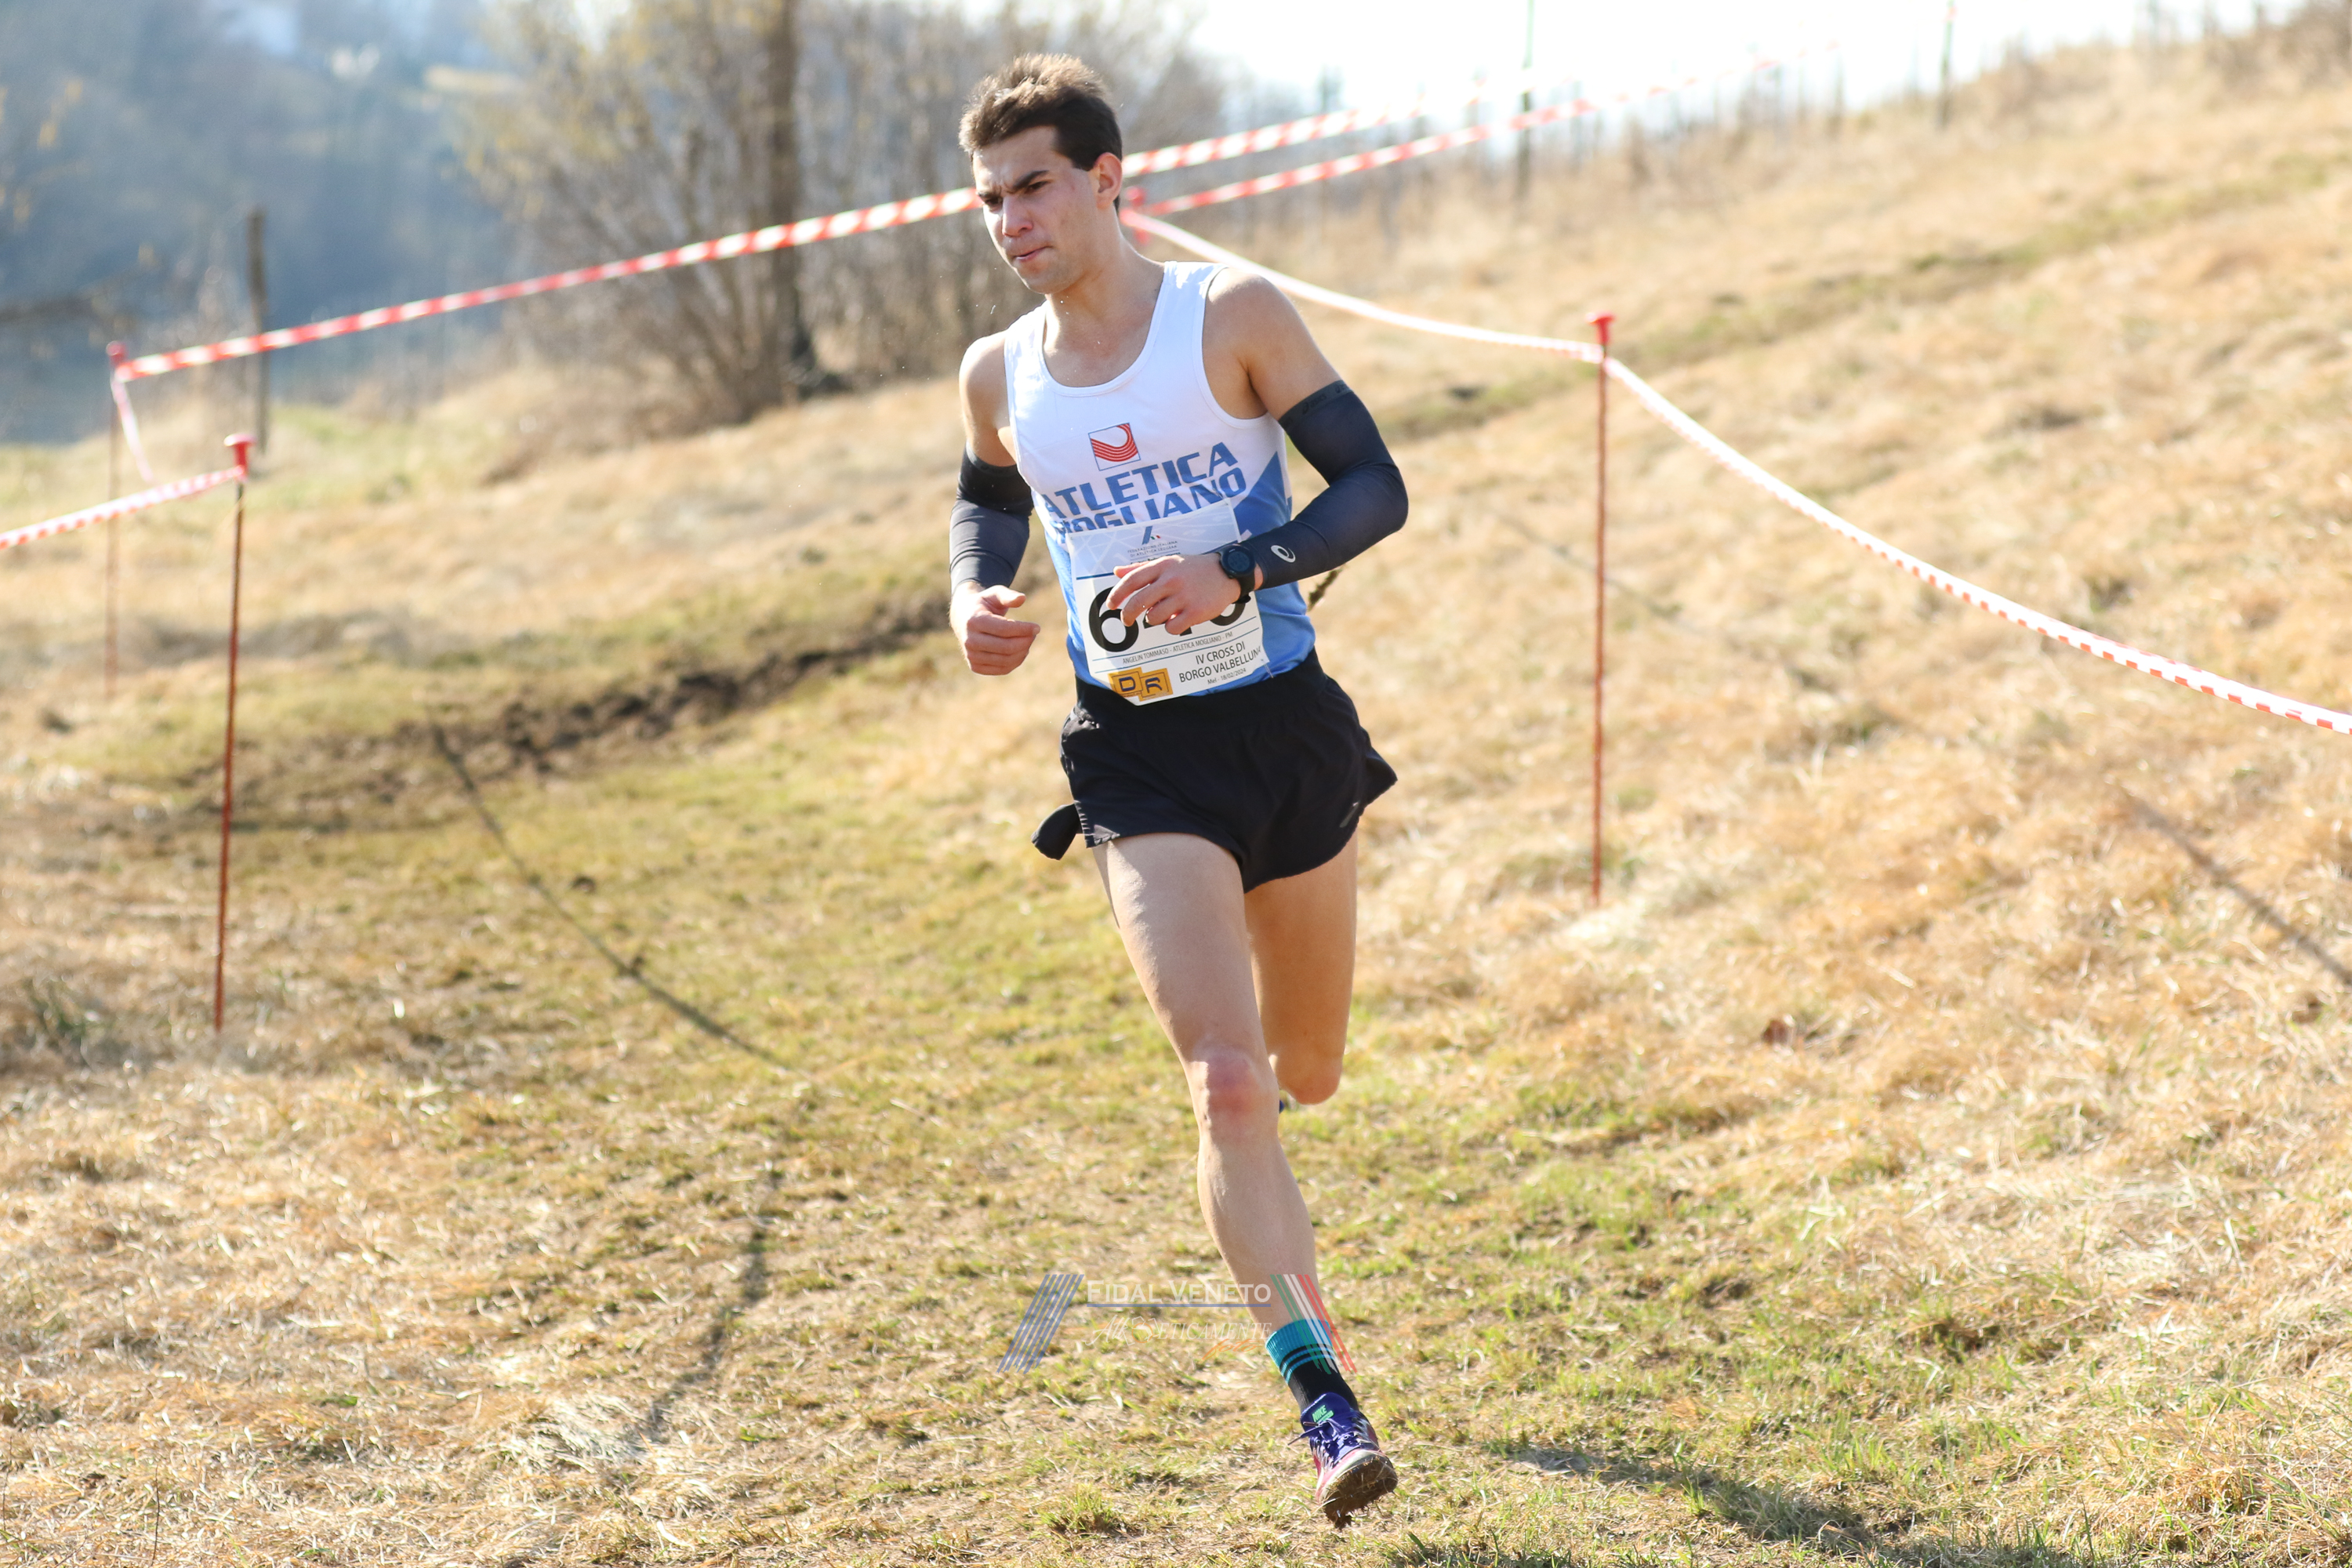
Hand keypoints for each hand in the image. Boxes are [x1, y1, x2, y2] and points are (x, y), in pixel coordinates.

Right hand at [952, 583, 1040, 674]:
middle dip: (1025, 641)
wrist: (962, 617)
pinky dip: (1016, 661)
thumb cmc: (984, 604)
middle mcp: (970, 640)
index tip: (1037, 627)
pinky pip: (1002, 669)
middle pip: (1006, 647)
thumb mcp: (994, 594)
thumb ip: (1008, 595)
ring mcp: (971, 656)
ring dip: (1023, 651)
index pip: (1004, 629)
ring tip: (1027, 640)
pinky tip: (1020, 650)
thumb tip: (1022, 598)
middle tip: (1033, 634)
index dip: (1024, 629)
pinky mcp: (975, 667)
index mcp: (974, 621)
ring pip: (1006, 661)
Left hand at [1106, 553, 1248, 635]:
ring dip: (1154, 619)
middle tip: (1127, 621)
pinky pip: (1172, 628)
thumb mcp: (1169, 562)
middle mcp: (1172, 580)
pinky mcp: (1196, 612)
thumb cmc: (1193, 569)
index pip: (1132, 580)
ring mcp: (1184, 596)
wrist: (1227, 573)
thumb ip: (1142, 568)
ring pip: (1153, 618)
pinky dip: (1171, 627)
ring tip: (1164, 614)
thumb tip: (1116, 571)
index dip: (1117, 594)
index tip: (1111, 605)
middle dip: (1128, 615)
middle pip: (1138, 602)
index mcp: (1163, 566)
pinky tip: (1178, 619)